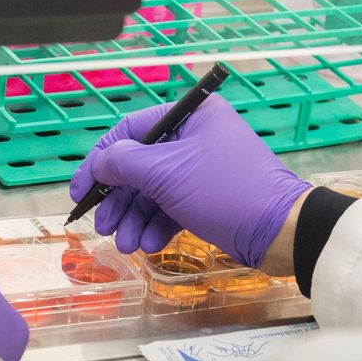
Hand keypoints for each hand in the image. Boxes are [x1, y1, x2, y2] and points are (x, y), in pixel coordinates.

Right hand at [68, 94, 311, 269]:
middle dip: (120, 199)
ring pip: (155, 190)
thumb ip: (124, 164)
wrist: (280, 231)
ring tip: (126, 244)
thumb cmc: (224, 190)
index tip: (81, 191)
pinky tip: (149, 245)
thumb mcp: (166, 174)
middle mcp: (196, 136)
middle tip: (104, 226)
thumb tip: (99, 162)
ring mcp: (203, 168)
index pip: (130, 131)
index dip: (100, 162)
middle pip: (140, 164)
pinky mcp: (210, 197)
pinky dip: (158, 224)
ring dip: (135, 218)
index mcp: (191, 116)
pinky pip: (173, 206)